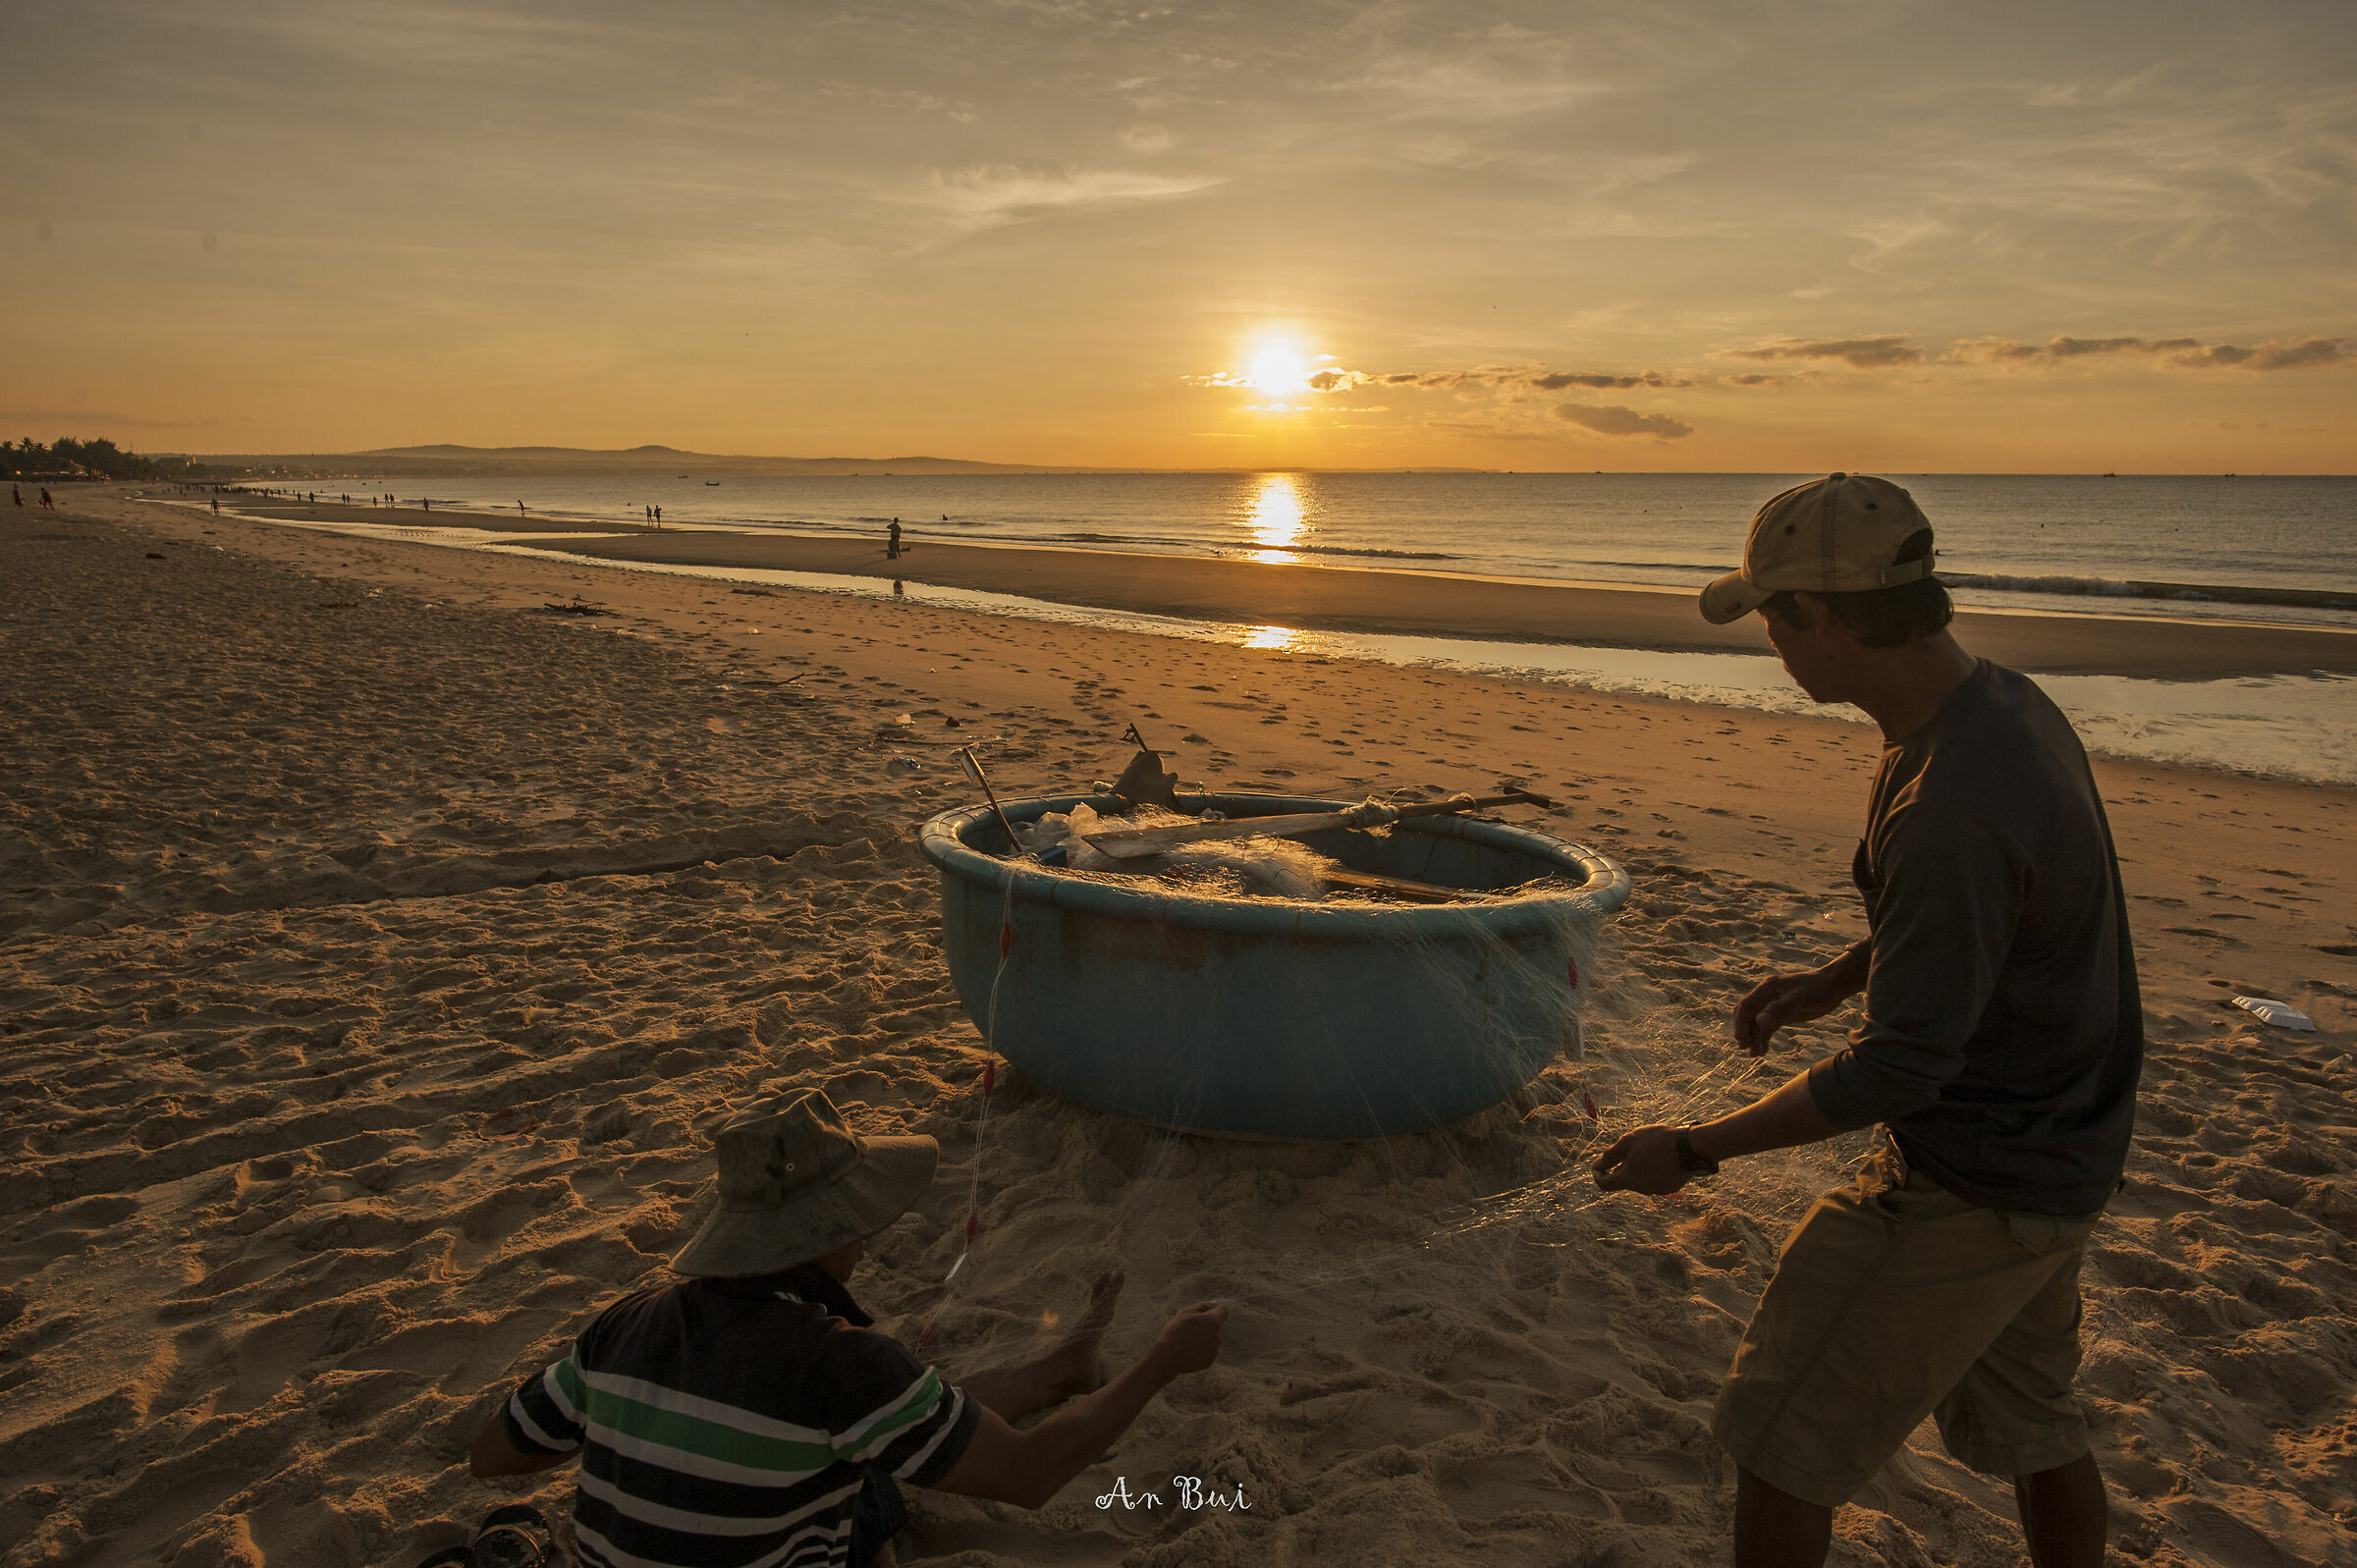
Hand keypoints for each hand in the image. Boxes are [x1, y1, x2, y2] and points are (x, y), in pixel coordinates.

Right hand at [1151, 1302, 1227, 1374]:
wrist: (1168, 1357)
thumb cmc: (1175, 1332)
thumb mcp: (1185, 1312)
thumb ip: (1202, 1306)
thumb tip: (1213, 1305)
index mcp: (1214, 1321)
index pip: (1223, 1310)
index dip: (1213, 1308)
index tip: (1203, 1312)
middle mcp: (1218, 1336)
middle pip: (1216, 1326)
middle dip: (1206, 1324)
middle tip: (1189, 1328)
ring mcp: (1214, 1350)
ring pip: (1212, 1339)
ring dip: (1204, 1338)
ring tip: (1187, 1341)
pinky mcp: (1209, 1361)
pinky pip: (1208, 1352)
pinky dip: (1201, 1350)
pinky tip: (1188, 1351)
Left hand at [1590, 1125, 1689, 1195]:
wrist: (1690, 1147)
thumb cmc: (1657, 1141)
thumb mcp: (1629, 1142)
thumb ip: (1610, 1155)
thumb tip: (1596, 1165)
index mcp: (1629, 1179)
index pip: (1604, 1185)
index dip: (1597, 1174)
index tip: (1598, 1163)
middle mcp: (1642, 1189)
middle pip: (1622, 1181)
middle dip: (1618, 1167)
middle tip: (1625, 1149)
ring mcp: (1657, 1190)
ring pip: (1638, 1181)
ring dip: (1635, 1168)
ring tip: (1644, 1149)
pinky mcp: (1670, 1187)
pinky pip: (1653, 1180)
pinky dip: (1649, 1171)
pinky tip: (1658, 1156)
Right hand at [1733, 963, 1857, 1055]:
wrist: (1834, 986)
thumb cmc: (1817, 989)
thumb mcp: (1799, 1000)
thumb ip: (1778, 1010)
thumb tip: (1759, 1022)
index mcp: (1767, 989)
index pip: (1746, 1006)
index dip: (1740, 1023)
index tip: (1740, 1039)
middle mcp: (1766, 997)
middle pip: (1747, 1015)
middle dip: (1744, 1031)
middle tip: (1744, 1048)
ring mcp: (1773, 1006)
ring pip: (1757, 1024)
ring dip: (1754, 1038)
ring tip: (1755, 1055)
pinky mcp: (1782, 1014)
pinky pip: (1767, 1028)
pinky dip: (1763, 1039)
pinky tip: (1763, 1051)